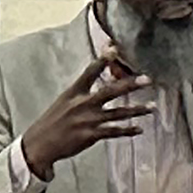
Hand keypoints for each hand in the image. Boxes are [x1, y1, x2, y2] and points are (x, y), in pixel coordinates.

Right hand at [17, 57, 155, 180]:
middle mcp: (82, 103)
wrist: (40, 144)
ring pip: (118, 113)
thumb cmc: (53, 121)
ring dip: (137, 110)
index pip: (90, 71)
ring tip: (153, 107)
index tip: (114, 48)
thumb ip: (82, 92)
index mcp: (74, 92)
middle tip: (148, 80)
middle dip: (130, 85)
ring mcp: (88, 120)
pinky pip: (114, 131)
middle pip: (110, 91)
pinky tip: (140, 129)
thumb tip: (99, 82)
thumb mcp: (64, 101)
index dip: (103, 59)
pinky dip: (128, 130)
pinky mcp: (91, 135)